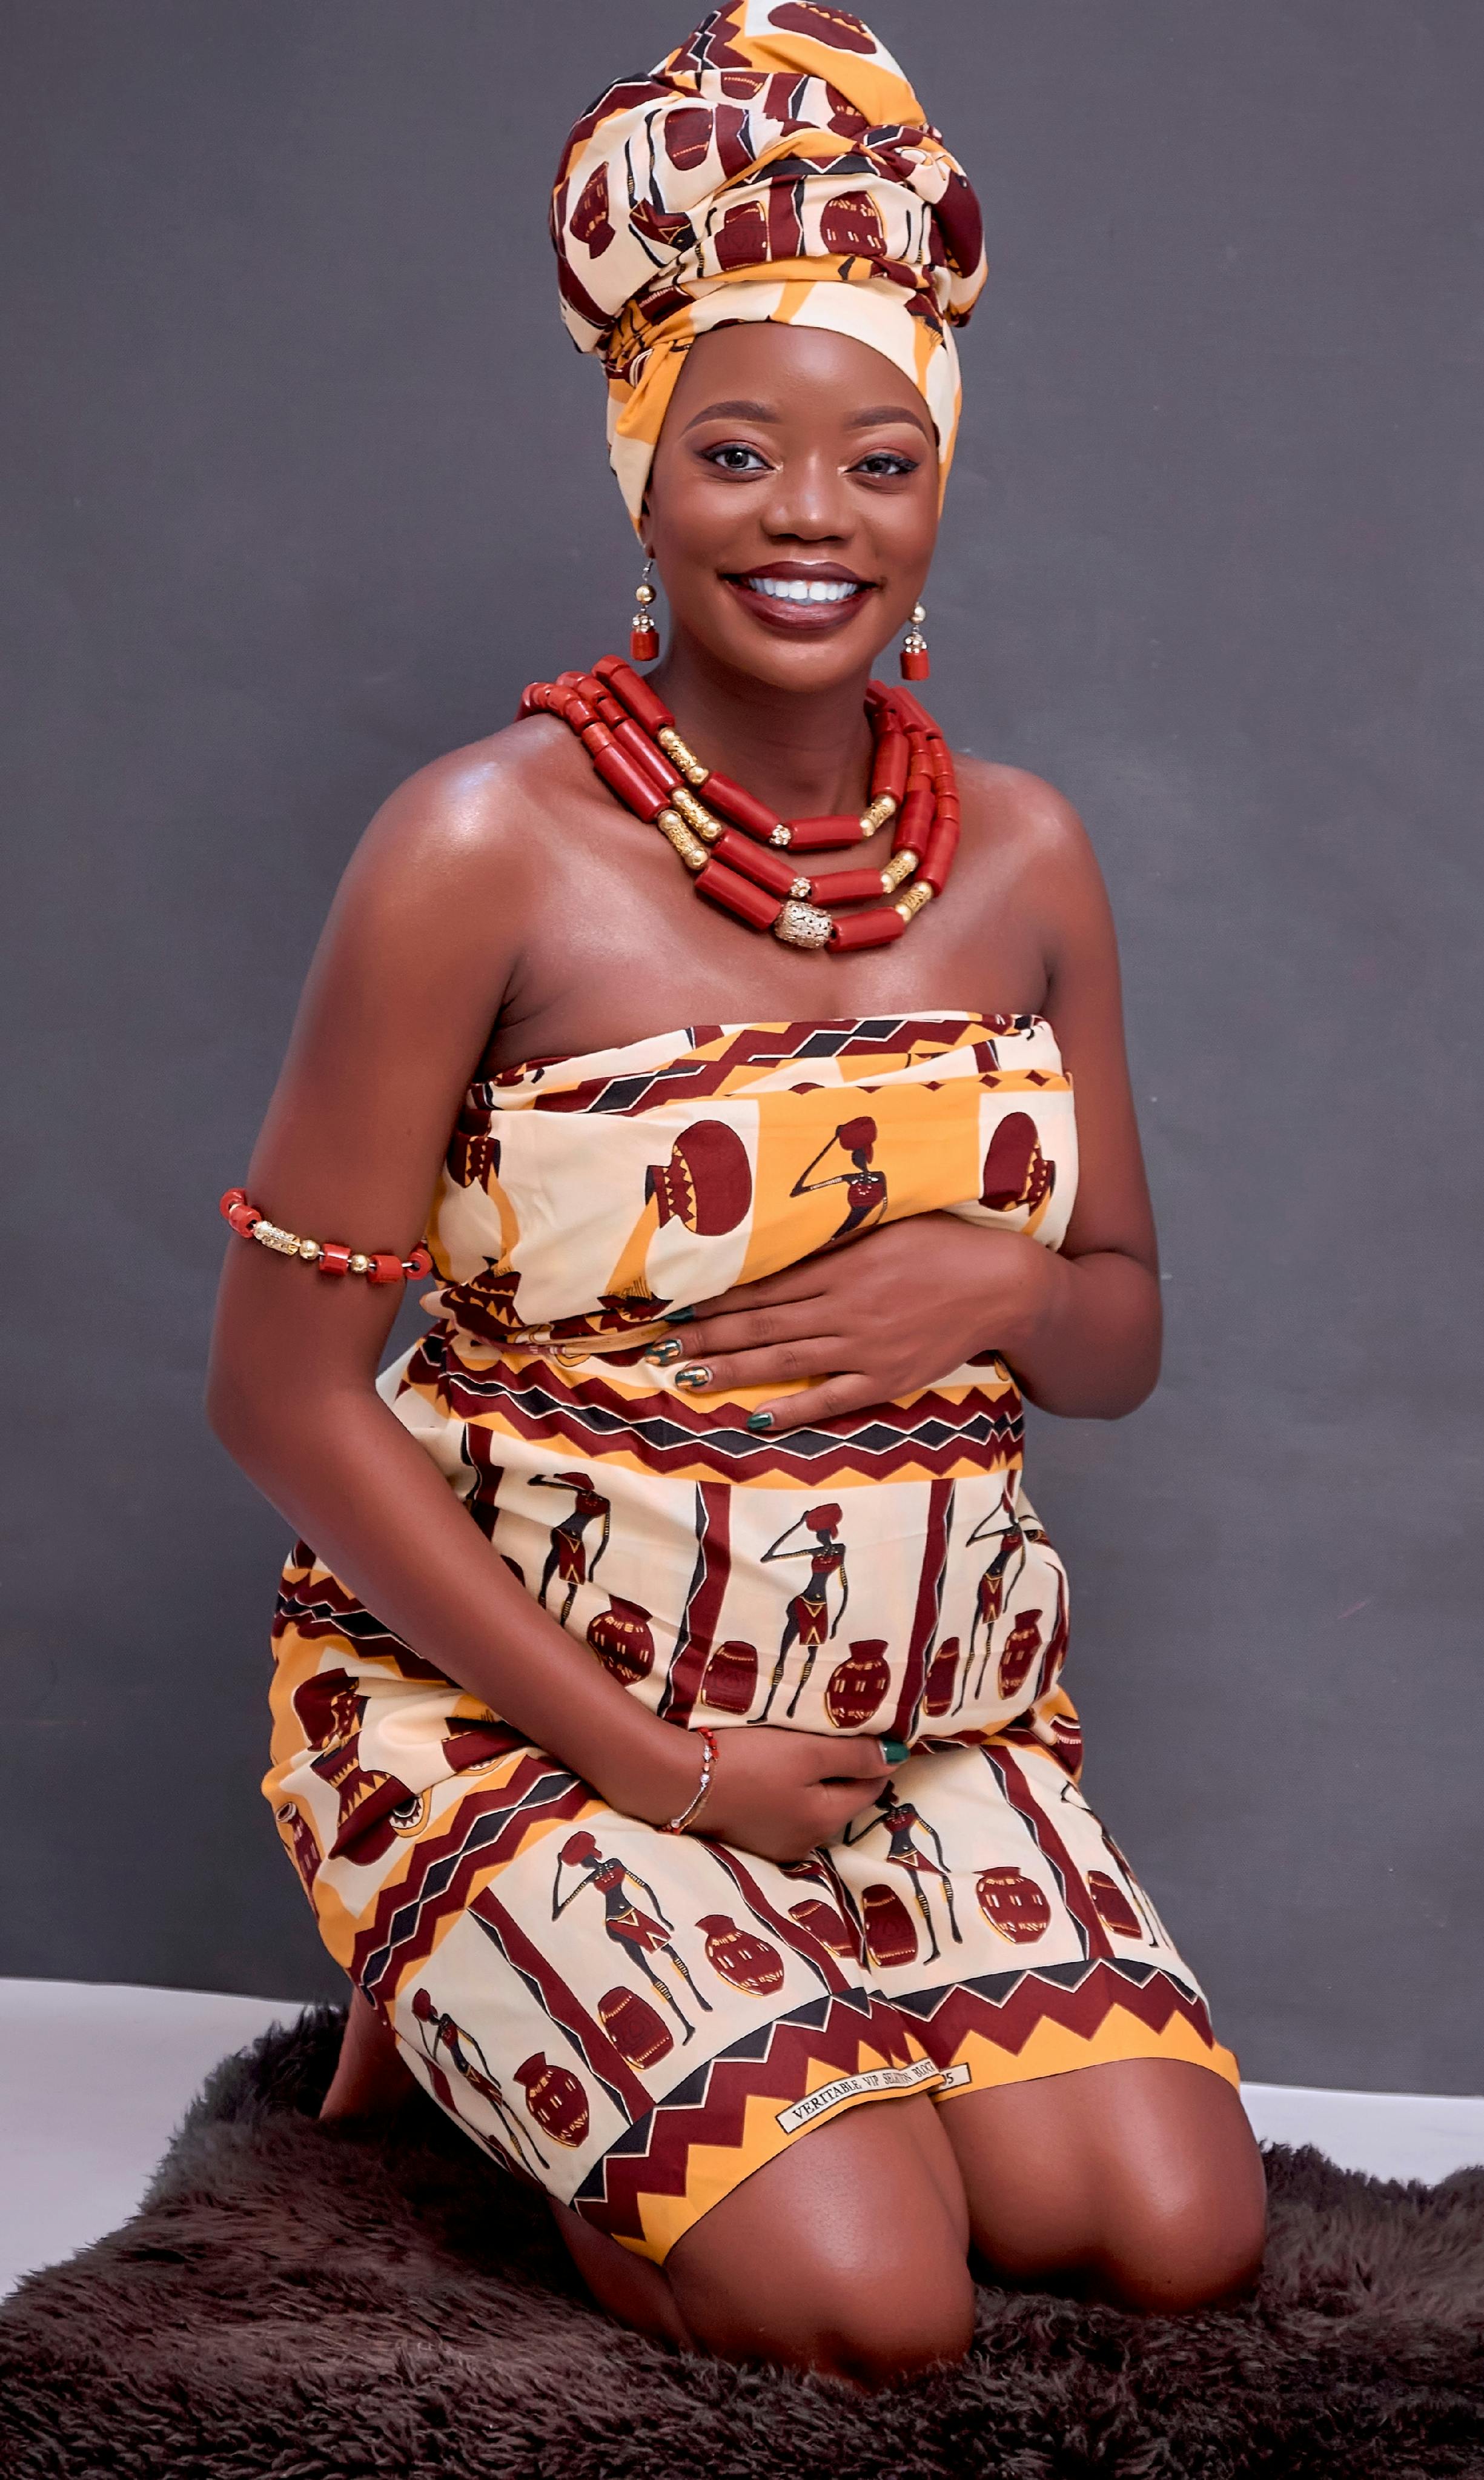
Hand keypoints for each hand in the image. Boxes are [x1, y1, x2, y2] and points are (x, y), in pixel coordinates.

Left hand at [660, 1216, 1057, 1433]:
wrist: (1001, 1285)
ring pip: (785, 1362)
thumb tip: (778, 1239)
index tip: (675, 1307)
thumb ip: (831, 1239)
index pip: (761, 1287)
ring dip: (734, 1372)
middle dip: (708, 1338)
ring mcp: (865, 1348)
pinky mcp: (888, 1380)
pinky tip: (759, 1418)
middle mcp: (844, 1309)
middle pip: (760, 1326)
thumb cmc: (942, 1244)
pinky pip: (832, 1398)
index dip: (715, 1299)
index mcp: (840, 1266)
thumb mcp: (883, 1226)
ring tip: (689, 1378)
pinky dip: (795, 1410)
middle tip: (661, 1349)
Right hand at [697, 1726, 891, 1862]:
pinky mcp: (751, 1839)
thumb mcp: (806, 1751)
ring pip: (813, 1807)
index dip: (876, 1757)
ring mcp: (776, 1846)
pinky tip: (773, 1774)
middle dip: (844, 1770)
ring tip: (802, 1750)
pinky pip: (786, 1813)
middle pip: (842, 1799)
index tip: (873, 1730)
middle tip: (836, 1734)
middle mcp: (807, 1842)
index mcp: (826, 1820)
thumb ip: (854, 1755)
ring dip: (815, 1783)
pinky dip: (788, 1794)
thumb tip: (896, 1757)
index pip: (871, 1786)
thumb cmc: (747, 1761)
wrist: (678, 1782)